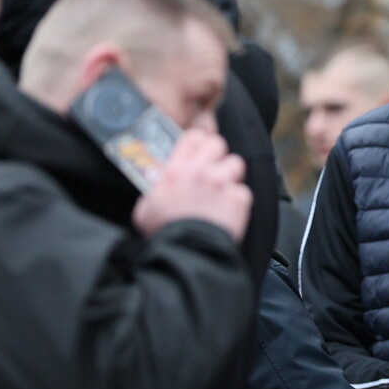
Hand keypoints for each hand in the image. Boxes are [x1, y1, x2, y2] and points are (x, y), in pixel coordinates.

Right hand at [134, 130, 250, 240]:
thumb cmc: (165, 232)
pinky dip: (237, 201)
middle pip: (218, 143)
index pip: (193, 137)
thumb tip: (158, 187)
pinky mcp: (239, 199)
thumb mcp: (146, 207)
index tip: (198, 150)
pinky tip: (227, 211)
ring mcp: (222, 184)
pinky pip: (243, 191)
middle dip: (216, 154)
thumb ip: (155, 190)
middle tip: (212, 168)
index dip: (198, 142)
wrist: (187, 251)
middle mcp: (201, 171)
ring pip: (236, 163)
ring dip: (230, 175)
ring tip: (222, 190)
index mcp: (176, 170)